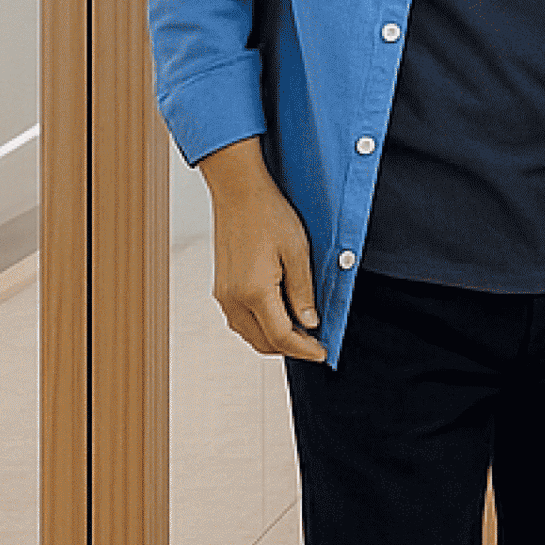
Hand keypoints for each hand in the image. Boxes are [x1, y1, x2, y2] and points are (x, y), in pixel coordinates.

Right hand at [195, 139, 327, 361]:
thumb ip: (303, 292)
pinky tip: (280, 315)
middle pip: (263, 342)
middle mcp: (233, 298)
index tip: (323, 353)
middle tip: (316, 344)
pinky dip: (261, 326)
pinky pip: (240, 319)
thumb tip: (309, 323)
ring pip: (249, 334)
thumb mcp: (298, 252)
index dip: (305, 349)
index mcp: (254, 291)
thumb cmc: (268, 214)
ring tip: (302, 331)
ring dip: (274, 339)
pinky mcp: (221, 287)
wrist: (238, 192)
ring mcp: (223, 294)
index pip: (281, 337)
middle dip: (291, 348)